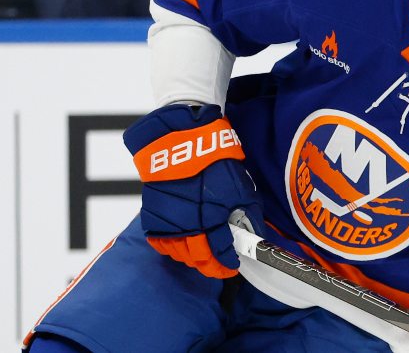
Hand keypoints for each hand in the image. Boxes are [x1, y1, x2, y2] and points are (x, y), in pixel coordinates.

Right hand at [123, 103, 264, 278]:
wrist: (181, 142)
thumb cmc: (213, 162)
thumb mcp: (241, 188)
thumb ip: (249, 216)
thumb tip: (256, 236)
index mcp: (212, 220)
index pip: (220, 254)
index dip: (227, 264)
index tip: (232, 265)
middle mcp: (187, 226)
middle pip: (198, 259)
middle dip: (211, 265)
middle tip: (218, 264)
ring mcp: (167, 222)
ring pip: (178, 254)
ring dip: (191, 257)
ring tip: (201, 254)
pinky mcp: (152, 216)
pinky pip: (161, 242)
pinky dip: (172, 247)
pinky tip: (182, 243)